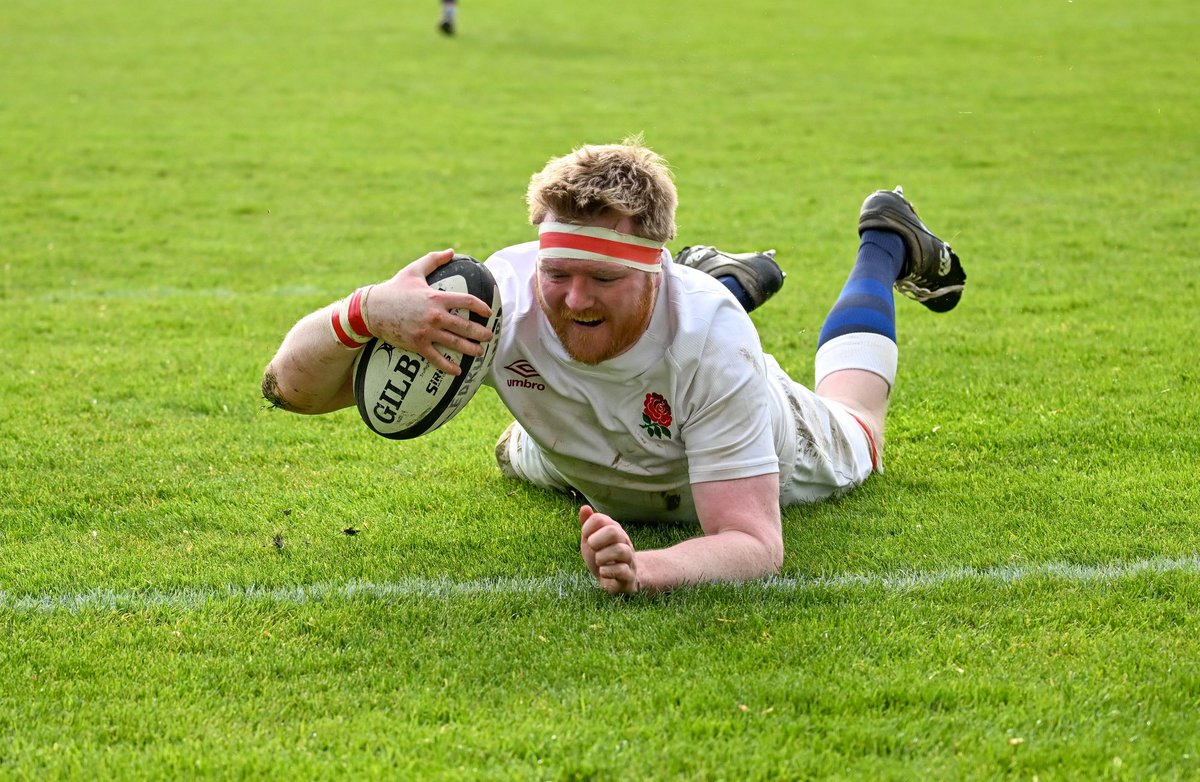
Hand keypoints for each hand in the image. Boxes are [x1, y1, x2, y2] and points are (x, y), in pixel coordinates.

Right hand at [366, 249, 494, 374]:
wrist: (371, 309)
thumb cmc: (394, 289)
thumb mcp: (414, 270)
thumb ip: (433, 260)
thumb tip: (451, 251)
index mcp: (437, 297)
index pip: (467, 301)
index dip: (481, 307)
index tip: (488, 312)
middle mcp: (435, 316)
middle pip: (465, 326)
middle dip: (481, 333)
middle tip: (489, 336)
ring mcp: (427, 332)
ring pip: (455, 344)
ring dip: (471, 349)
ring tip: (480, 352)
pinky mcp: (417, 344)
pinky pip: (437, 358)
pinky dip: (448, 366)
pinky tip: (458, 371)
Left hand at [579, 505, 638, 594]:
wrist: (617, 580)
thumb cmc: (603, 556)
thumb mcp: (592, 540)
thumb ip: (588, 524)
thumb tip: (584, 507)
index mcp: (614, 530)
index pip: (600, 519)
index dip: (588, 527)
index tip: (585, 536)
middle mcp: (624, 542)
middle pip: (614, 532)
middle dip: (597, 540)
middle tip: (592, 547)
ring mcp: (629, 559)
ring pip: (621, 550)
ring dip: (602, 556)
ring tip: (598, 561)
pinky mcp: (629, 576)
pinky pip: (622, 570)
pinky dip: (608, 571)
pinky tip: (602, 572)